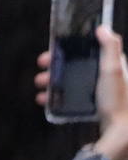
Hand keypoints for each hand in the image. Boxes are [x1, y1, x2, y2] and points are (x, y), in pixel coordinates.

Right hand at [35, 26, 127, 159]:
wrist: (121, 132)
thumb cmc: (117, 100)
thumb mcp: (113, 70)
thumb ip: (110, 47)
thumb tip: (103, 27)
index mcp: (113, 66)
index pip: (89, 51)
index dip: (70, 48)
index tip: (54, 50)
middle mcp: (107, 78)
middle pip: (77, 66)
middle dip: (56, 66)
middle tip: (42, 68)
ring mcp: (101, 93)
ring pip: (71, 82)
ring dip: (53, 82)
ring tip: (40, 86)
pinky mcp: (95, 107)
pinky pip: (72, 98)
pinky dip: (58, 97)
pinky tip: (46, 100)